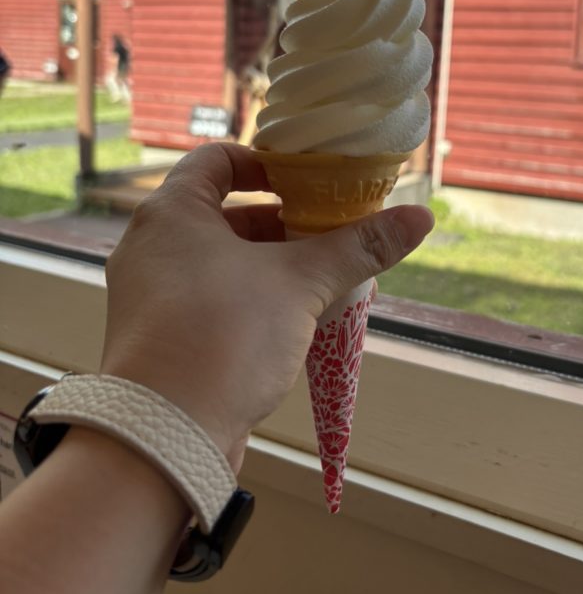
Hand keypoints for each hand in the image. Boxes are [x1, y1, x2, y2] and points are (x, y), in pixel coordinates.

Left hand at [102, 143, 433, 470]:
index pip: (216, 159)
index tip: (307, 182)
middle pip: (223, 213)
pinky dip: (249, 296)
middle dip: (281, 221)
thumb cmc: (225, 335)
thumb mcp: (301, 284)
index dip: (265, 163)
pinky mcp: (159, 335)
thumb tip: (420, 216)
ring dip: (269, 263)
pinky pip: (209, 297)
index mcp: (171, 213)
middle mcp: (151, 245)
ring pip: (218, 260)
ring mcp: (150, 293)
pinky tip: (294, 317)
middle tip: (329, 231)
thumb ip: (358, 246)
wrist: (166, 435)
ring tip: (322, 275)